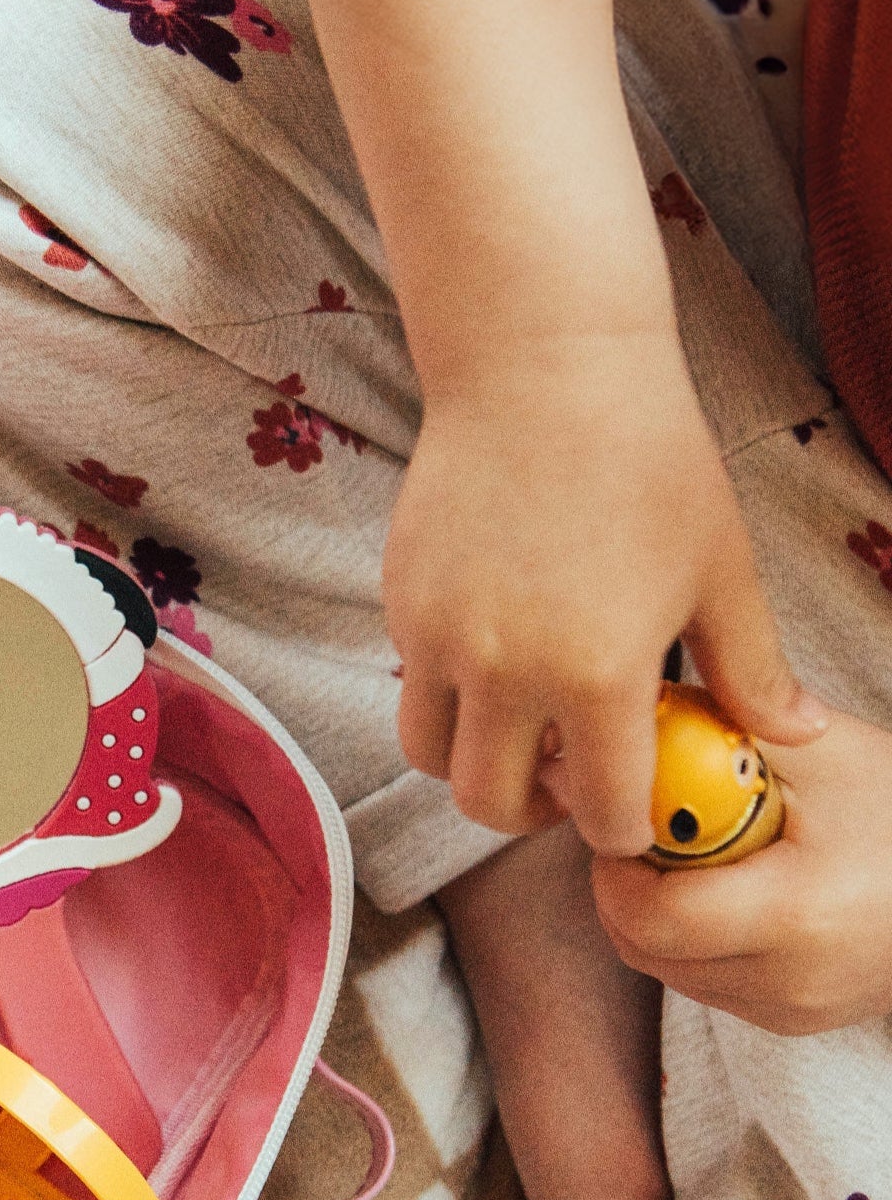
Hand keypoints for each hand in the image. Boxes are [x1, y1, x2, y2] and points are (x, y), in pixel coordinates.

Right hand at [384, 330, 825, 852]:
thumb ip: (751, 668)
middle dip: (534, 814)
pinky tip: (497, 651)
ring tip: (516, 733)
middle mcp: (503, 672)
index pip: (601, 810)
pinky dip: (450, 695)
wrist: (542, 370)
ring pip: (431, 758)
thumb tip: (797, 734)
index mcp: (595, 674)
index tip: (630, 815)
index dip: (620, 829)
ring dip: (473, 764)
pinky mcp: (402, 605)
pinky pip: (415, 685)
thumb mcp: (720, 569)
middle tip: (566, 785)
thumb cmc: (647, 458)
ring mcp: (439, 640)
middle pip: (490, 804)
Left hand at [593, 710, 891, 1032]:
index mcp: (796, 915)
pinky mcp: (791, 1022)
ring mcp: (791, 1011)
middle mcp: (790, 981)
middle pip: (641, 947)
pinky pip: (701, 982)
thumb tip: (632, 720)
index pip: (648, 916)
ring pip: (662, 967)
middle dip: (624, 886)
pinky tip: (723, 890)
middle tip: (646, 831)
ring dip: (651, 913)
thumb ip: (721, 737)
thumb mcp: (819, 751)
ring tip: (691, 855)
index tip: (626, 820)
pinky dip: (688, 938)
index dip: (616, 865)